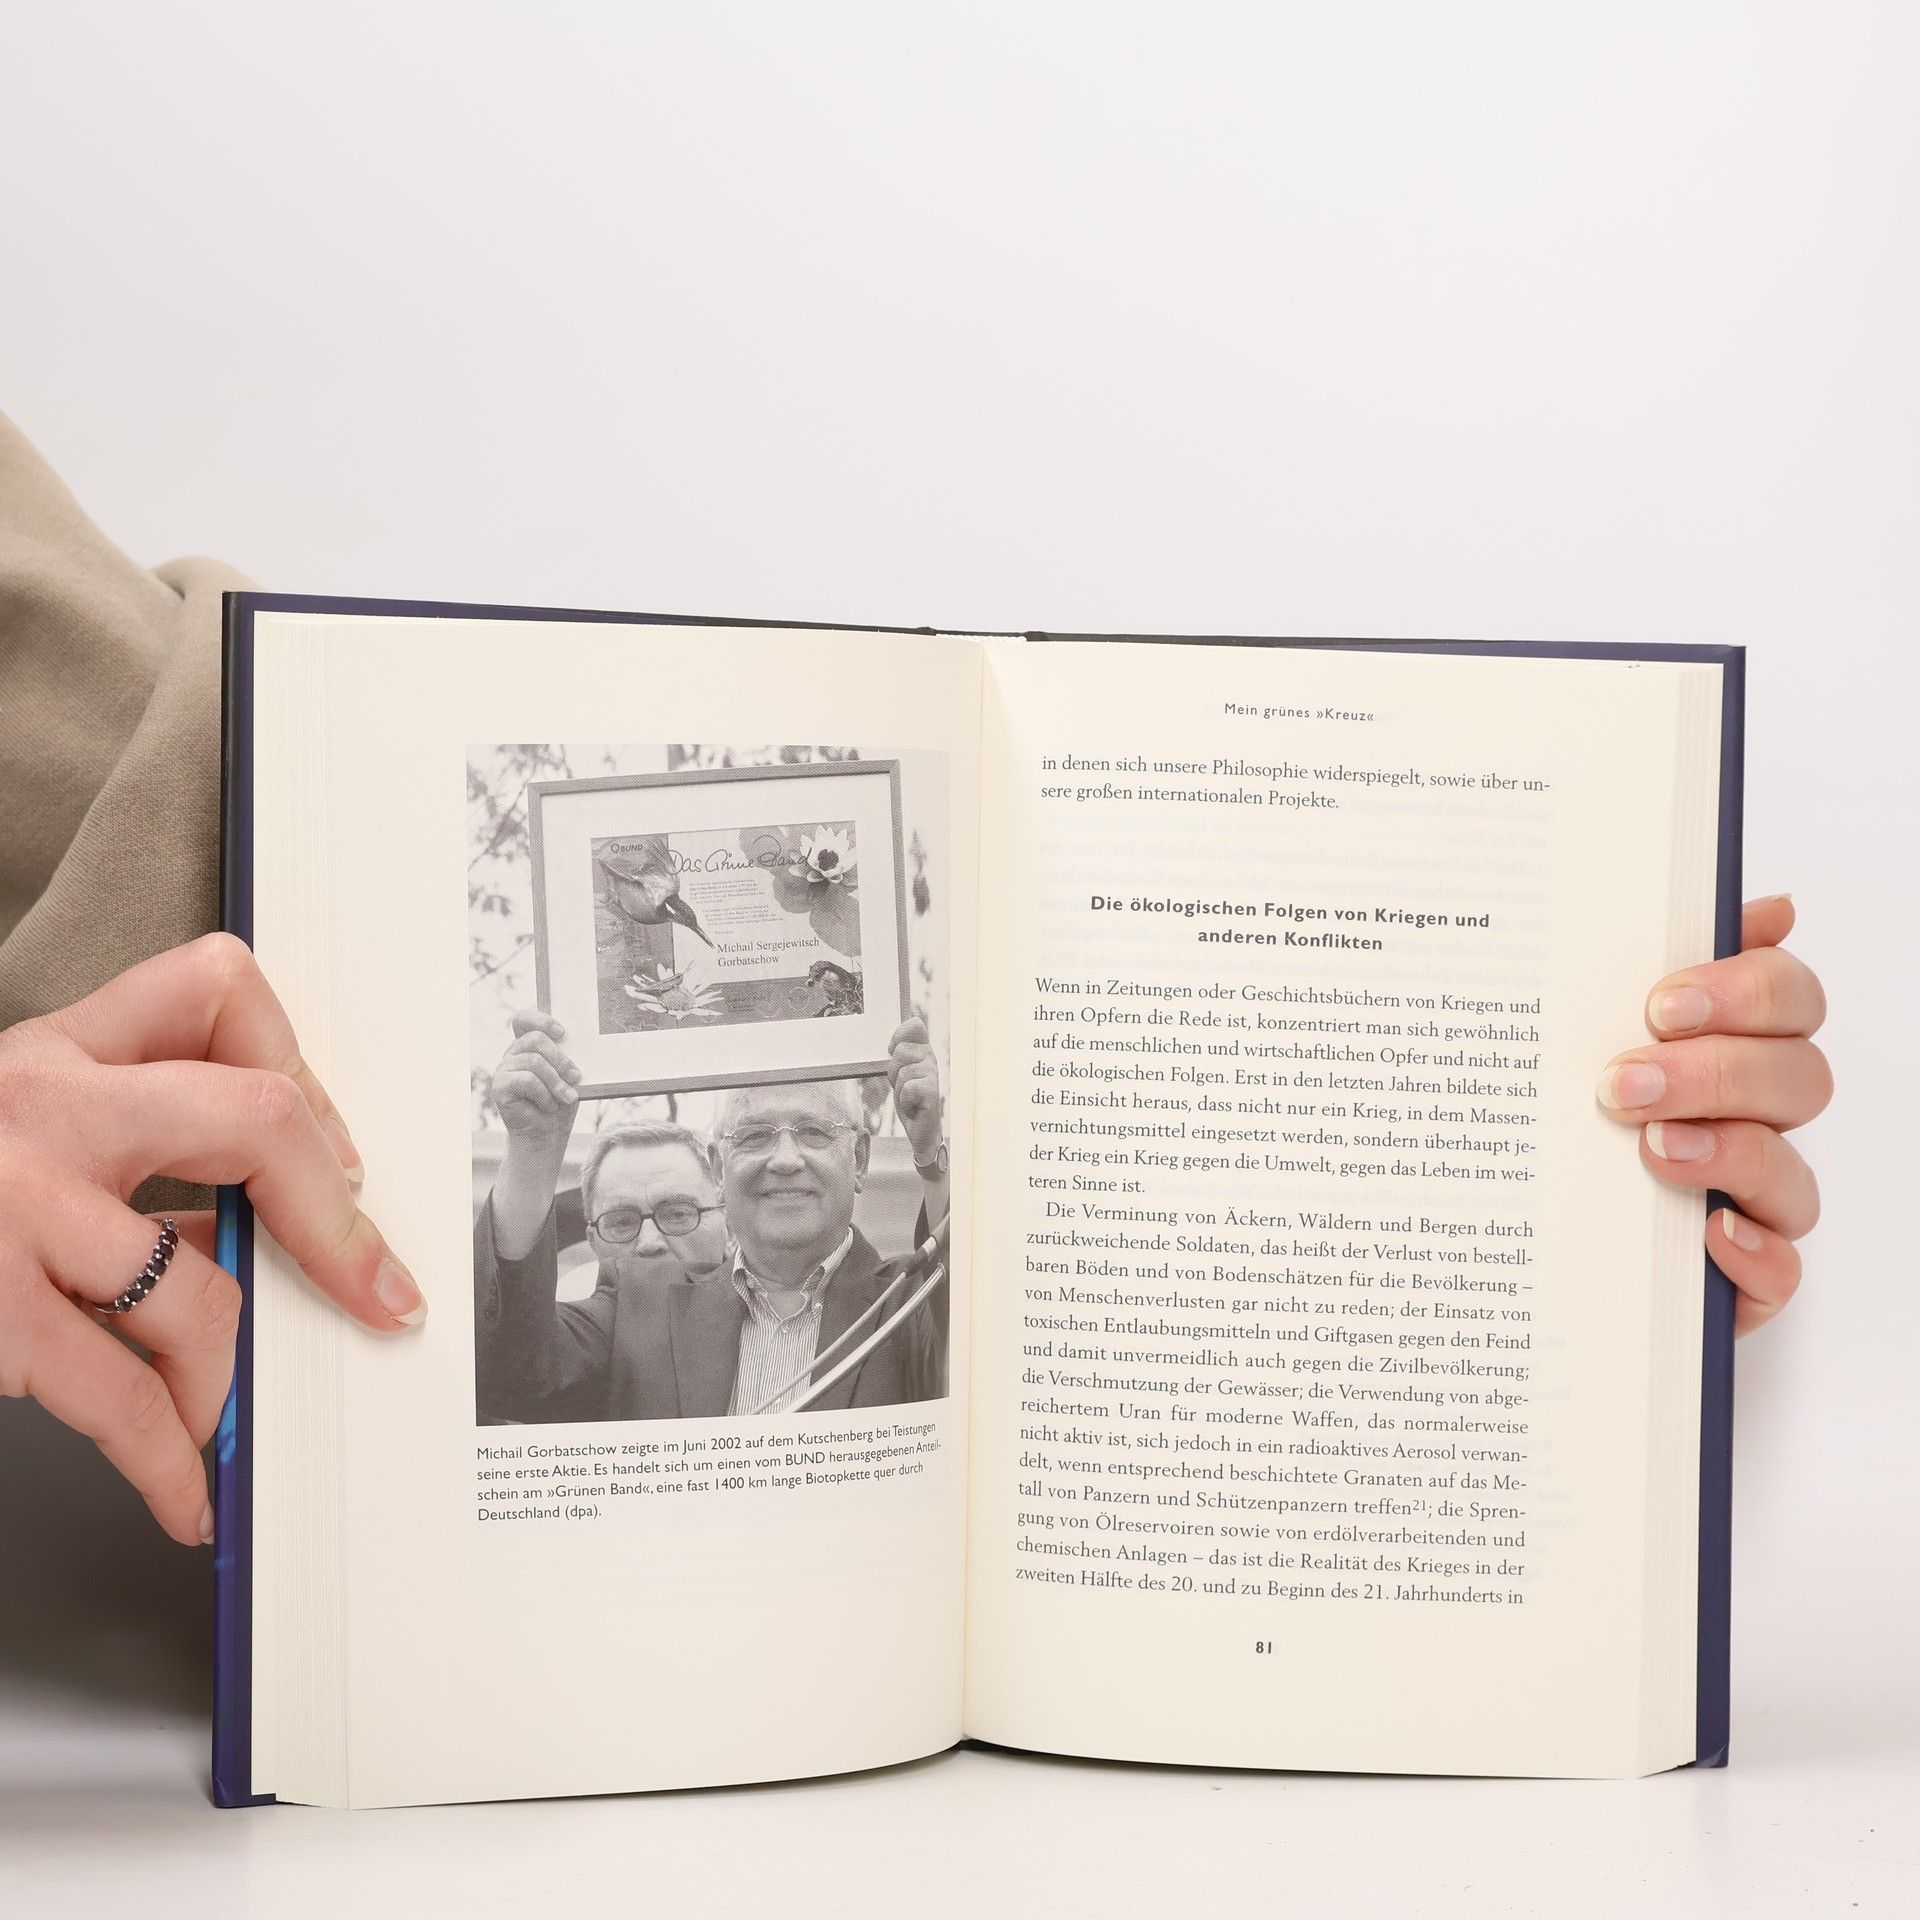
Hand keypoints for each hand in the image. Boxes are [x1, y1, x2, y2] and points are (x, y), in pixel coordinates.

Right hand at [0, 934, 421, 1545]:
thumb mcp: (5, 1134)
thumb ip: (113, 1147)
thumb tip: (242, 1227)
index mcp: (50, 1055)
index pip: (216, 989)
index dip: (299, 1064)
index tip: (332, 1149)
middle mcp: (38, 1108)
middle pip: (259, 1118)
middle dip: (335, 1223)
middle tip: (372, 1287)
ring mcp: (11, 1205)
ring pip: (200, 1288)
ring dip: (228, 1376)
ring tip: (224, 1419)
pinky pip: (119, 1395)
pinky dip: (170, 1458)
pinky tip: (185, 1488)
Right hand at [491, 1009, 581, 1148]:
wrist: (548, 1132)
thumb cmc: (560, 1100)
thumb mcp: (569, 1075)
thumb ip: (568, 1057)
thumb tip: (581, 1045)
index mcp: (528, 1045)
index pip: (524, 1019)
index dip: (541, 1019)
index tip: (562, 1032)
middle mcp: (513, 1053)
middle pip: (535, 1039)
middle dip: (561, 1058)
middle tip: (576, 1076)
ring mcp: (504, 1068)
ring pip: (534, 1061)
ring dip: (556, 1082)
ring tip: (568, 1097)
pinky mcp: (500, 1086)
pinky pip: (527, 1080)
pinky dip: (544, 1094)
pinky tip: (549, 1105)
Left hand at [886, 1016, 943, 1166]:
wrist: (921, 1131)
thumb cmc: (910, 1101)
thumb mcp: (900, 1074)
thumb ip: (899, 1053)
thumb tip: (899, 1036)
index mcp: (923, 1051)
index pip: (914, 1025)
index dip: (899, 1035)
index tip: (893, 1050)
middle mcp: (931, 1059)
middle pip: (900, 1051)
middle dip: (893, 1072)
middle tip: (903, 1086)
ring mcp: (934, 1074)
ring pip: (902, 1072)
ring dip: (898, 1090)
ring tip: (908, 1098)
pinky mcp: (933, 1091)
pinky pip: (909, 1087)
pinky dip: (905, 1100)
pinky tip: (913, 1106)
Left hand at [1597, 896, 1829, 1333]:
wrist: (1514, 1235)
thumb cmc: (1555, 1117)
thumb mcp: (1569, 1030)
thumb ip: (1641, 964)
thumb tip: (1761, 907)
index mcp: (1728, 1046)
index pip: (1788, 997)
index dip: (1747, 991)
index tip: (1663, 1003)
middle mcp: (1754, 1118)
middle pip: (1796, 1077)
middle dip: (1715, 1072)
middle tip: (1624, 1081)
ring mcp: (1754, 1201)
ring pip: (1790, 1171)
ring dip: (1727, 1153)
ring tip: (1650, 1149)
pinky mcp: (1742, 1279)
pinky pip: (1781, 1271)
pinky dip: (1753, 1253)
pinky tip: (1707, 1233)